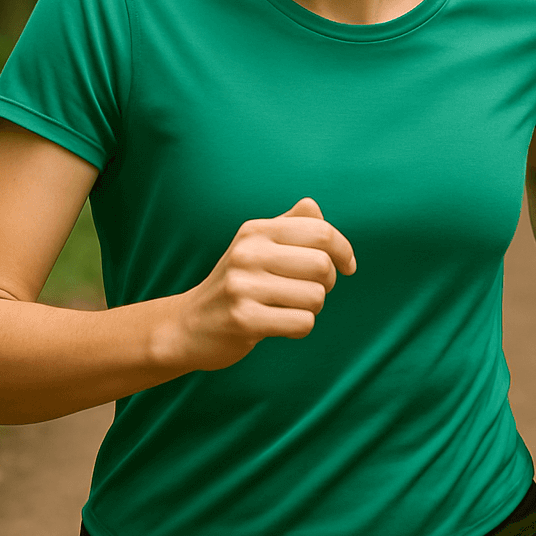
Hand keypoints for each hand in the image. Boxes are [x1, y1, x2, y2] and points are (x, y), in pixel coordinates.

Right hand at [175, 197, 357, 371]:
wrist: (188, 325)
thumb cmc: (236, 283)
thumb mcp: (256, 246)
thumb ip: (289, 224)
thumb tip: (313, 207)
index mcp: (256, 230)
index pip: (321, 231)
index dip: (343, 250)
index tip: (347, 266)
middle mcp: (248, 252)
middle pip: (322, 265)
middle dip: (328, 283)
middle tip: (311, 291)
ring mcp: (243, 286)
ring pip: (316, 297)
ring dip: (311, 308)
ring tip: (289, 308)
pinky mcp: (243, 319)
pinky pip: (302, 323)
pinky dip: (299, 328)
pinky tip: (279, 325)